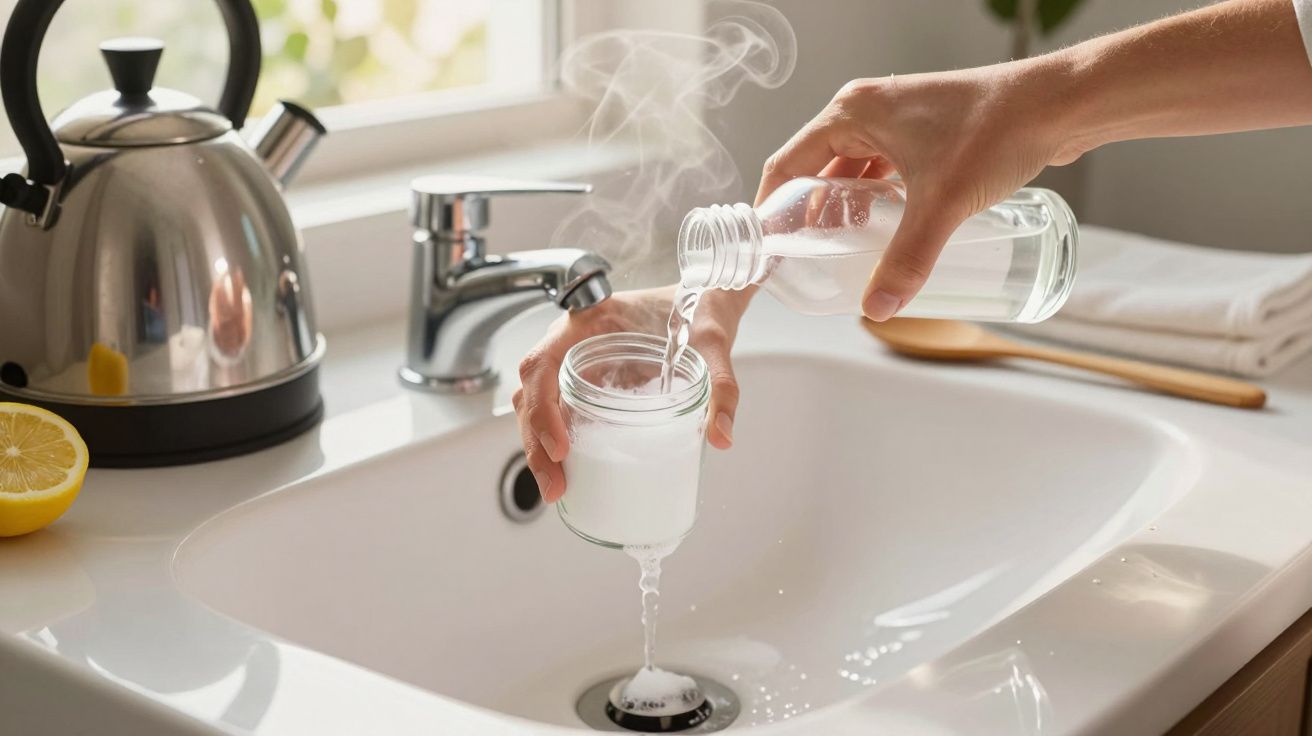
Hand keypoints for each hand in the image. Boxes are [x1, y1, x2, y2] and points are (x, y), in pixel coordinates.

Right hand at [513, 286, 749, 501]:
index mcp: (588, 322)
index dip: (542, 407)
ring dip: (539, 446)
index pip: (542, 364)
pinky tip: (569, 471)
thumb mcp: (712, 343)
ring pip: (535, 404)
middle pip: (530, 392)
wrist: (701, 296)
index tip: (562, 446)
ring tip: (558, 486)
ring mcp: (574, 361)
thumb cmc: (697, 308)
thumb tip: (722, 436)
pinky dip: (553, 440)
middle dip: (536, 442)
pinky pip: (556, 409)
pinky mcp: (585, 380)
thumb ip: (720, 386)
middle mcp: (570, 341)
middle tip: (556, 486)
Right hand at [756, 62, 1074, 320]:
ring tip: (844, 251)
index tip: (767, 246)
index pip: (788, 163)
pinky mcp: (925, 131)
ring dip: (845, 208)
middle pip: (817, 169)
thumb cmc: (998, 128)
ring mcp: (898, 119)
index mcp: (853, 111)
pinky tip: (885, 229)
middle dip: (811, 215)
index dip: (772, 208)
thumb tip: (880, 308)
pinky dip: (876, 198)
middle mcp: (868, 110)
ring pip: (852, 170)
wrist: (1061, 105)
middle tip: (807, 257)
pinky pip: (883, 169)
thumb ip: (908, 259)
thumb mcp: (943, 203)